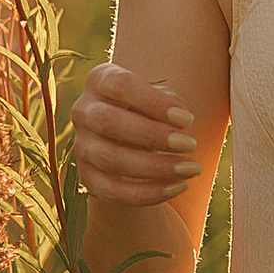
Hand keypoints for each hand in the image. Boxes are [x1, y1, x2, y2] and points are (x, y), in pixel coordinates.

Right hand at [71, 65, 200, 215]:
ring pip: (111, 159)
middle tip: (191, 144)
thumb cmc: (151, 109)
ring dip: (155, 167)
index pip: (121, 85)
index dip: (154, 103)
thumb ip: (170, 102)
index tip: (188, 120)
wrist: (131, 139)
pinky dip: (147, 193)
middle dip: (153, 136)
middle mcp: (84, 110)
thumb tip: (180, 120)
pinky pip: (111, 190)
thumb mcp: (160, 98)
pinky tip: (177, 187)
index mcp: (100, 79)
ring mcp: (81, 144)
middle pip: (110, 121)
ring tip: (192, 169)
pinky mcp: (87, 175)